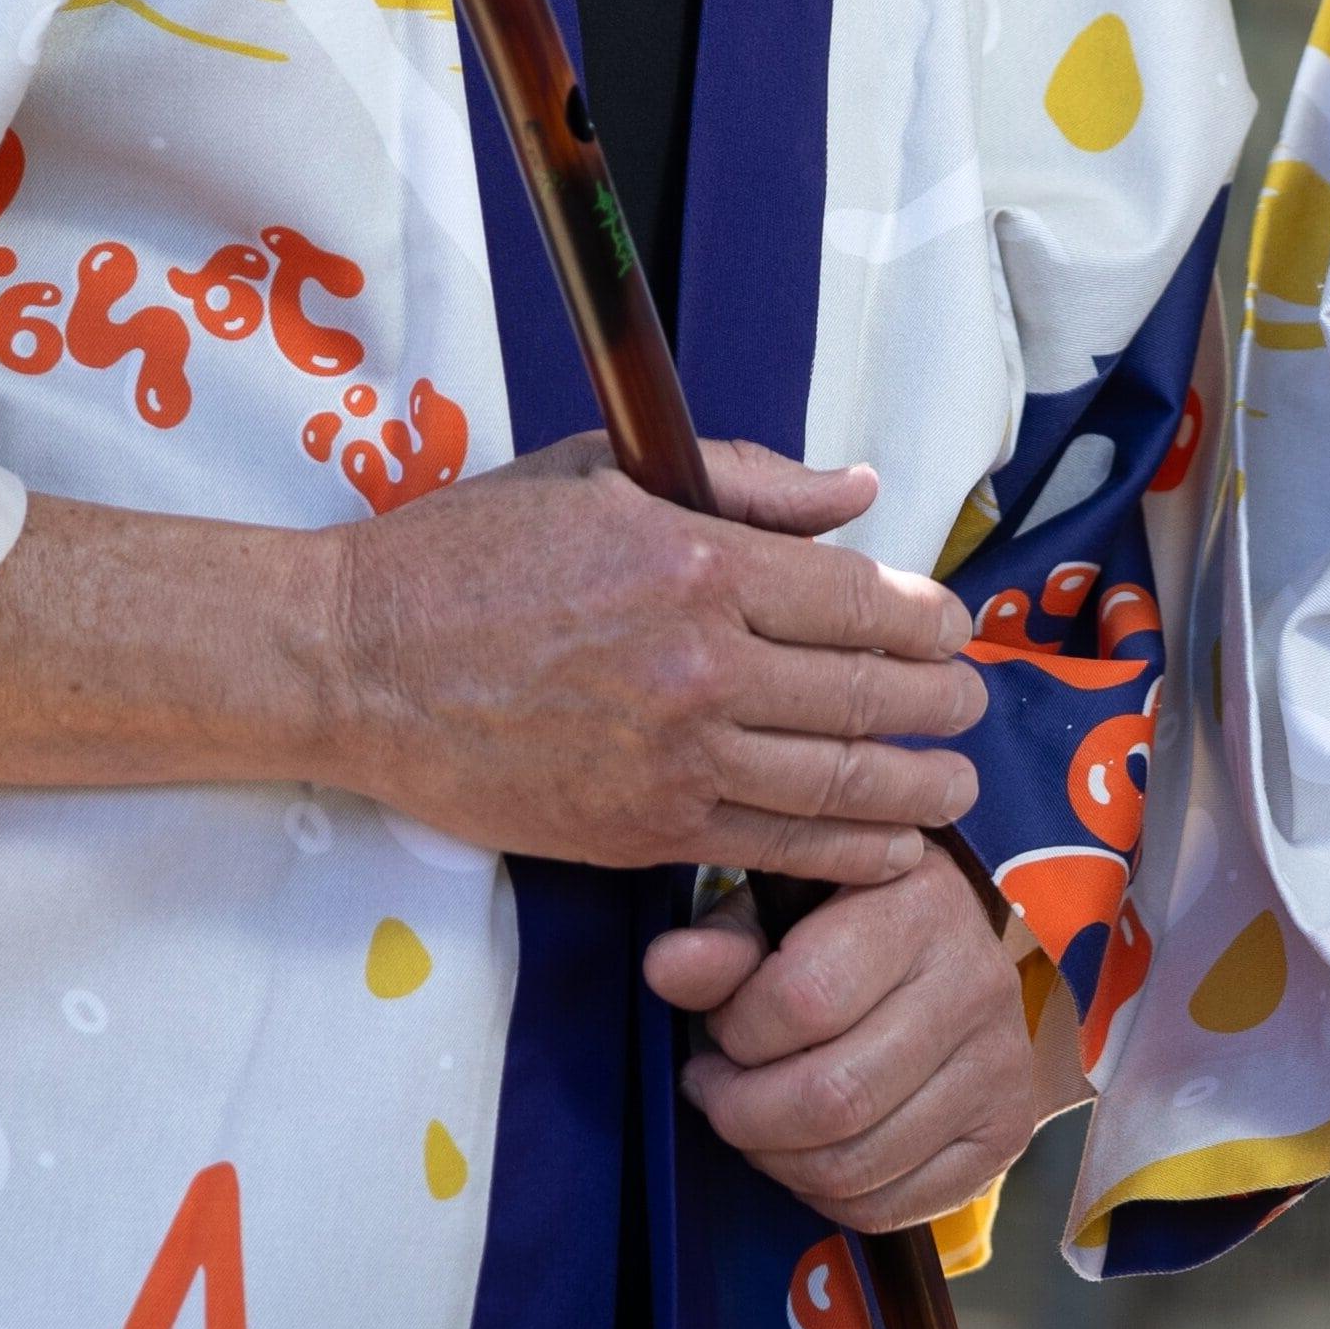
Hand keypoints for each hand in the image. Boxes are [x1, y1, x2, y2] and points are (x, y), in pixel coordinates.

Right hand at [322, 434, 982, 878]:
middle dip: (941, 703)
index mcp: (699, 562)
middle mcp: (701, 666)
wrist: (358, 663)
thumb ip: (746, 482)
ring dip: (918, 788)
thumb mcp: (605, 474)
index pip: (859, 598)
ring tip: (957, 785)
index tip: (952, 626)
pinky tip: (890, 851)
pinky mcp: (639, 833)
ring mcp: (673, 760)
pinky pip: (772, 849)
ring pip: (838, 782)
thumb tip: (856, 494)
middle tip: (972, 705)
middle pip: (868, 695)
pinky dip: (847, 854)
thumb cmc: (472, 554)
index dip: (926, 618)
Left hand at [646, 858, 1044, 1231]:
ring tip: (757, 1121)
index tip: (724, 1029)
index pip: (805, 998)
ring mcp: (1001, 1066)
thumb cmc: (845, 928)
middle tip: (719, 1090)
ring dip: (776, 1158)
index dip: (738, 1032)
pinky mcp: (1005, 1134)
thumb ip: (723, 943)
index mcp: (921, 905)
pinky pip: (889, 1206)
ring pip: (856, 1164)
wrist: (951, 957)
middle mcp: (975, 984)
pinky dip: (824, 1195)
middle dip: (744, 1112)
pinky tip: (807, 1152)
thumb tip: (666, 969)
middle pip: (833, 1098)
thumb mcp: (780, 911)